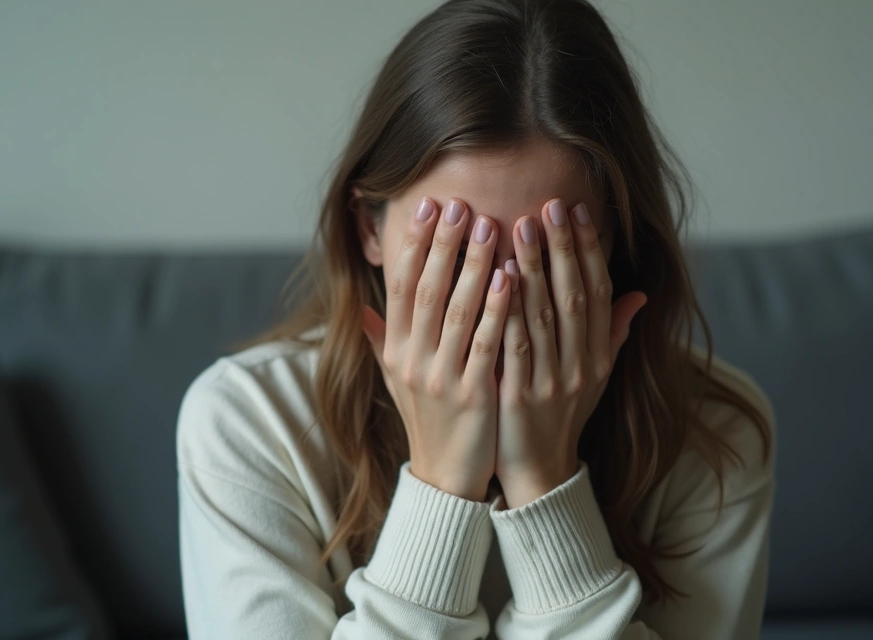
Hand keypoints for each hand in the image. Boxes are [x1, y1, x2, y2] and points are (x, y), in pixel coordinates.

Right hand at [362, 197, 510, 501]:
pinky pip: (484, 344)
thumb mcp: (395, 379)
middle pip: (425, 290)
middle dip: (443, 244)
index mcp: (396, 350)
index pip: (400, 286)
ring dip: (472, 266)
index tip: (427, 206)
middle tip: (460, 204)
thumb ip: (381, 340)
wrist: (445, 477)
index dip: (414, 244)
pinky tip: (511, 278)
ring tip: (490, 226)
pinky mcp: (472, 396)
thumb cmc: (427, 420)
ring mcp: (440, 378)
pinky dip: (497, 310)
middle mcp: (412, 360)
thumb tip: (361, 309)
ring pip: (456, 311)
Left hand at [496, 199, 646, 507]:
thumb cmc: (562, 415)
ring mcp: (551, 381)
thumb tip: (640, 294)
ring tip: (519, 226)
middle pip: (574, 296)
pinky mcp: (520, 397)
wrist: (539, 472)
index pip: (599, 292)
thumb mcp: (595, 376)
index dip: (589, 250)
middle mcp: (580, 365)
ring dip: (533, 268)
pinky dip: (508, 309)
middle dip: (562, 248)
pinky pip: (514, 346)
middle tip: (549, 204)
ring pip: (544, 316)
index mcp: (598, 355)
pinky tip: (496, 278)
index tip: (578, 210)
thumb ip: (613, 333)